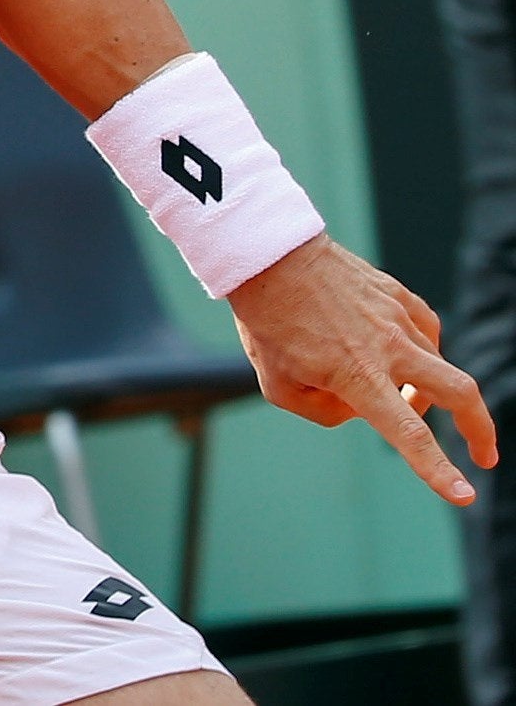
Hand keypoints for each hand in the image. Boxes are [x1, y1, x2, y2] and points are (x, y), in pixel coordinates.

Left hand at [226, 233, 496, 503]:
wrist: (268, 258)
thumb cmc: (268, 324)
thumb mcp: (279, 385)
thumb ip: (324, 412)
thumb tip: (361, 411)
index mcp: (357, 375)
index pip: (408, 433)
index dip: (439, 470)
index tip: (465, 495)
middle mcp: (387, 348)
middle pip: (458, 393)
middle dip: (481, 431)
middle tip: (485, 455)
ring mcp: (398, 318)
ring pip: (436, 365)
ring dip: (425, 390)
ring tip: (398, 396)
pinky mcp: (399, 295)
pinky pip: (427, 332)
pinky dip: (421, 352)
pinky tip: (402, 355)